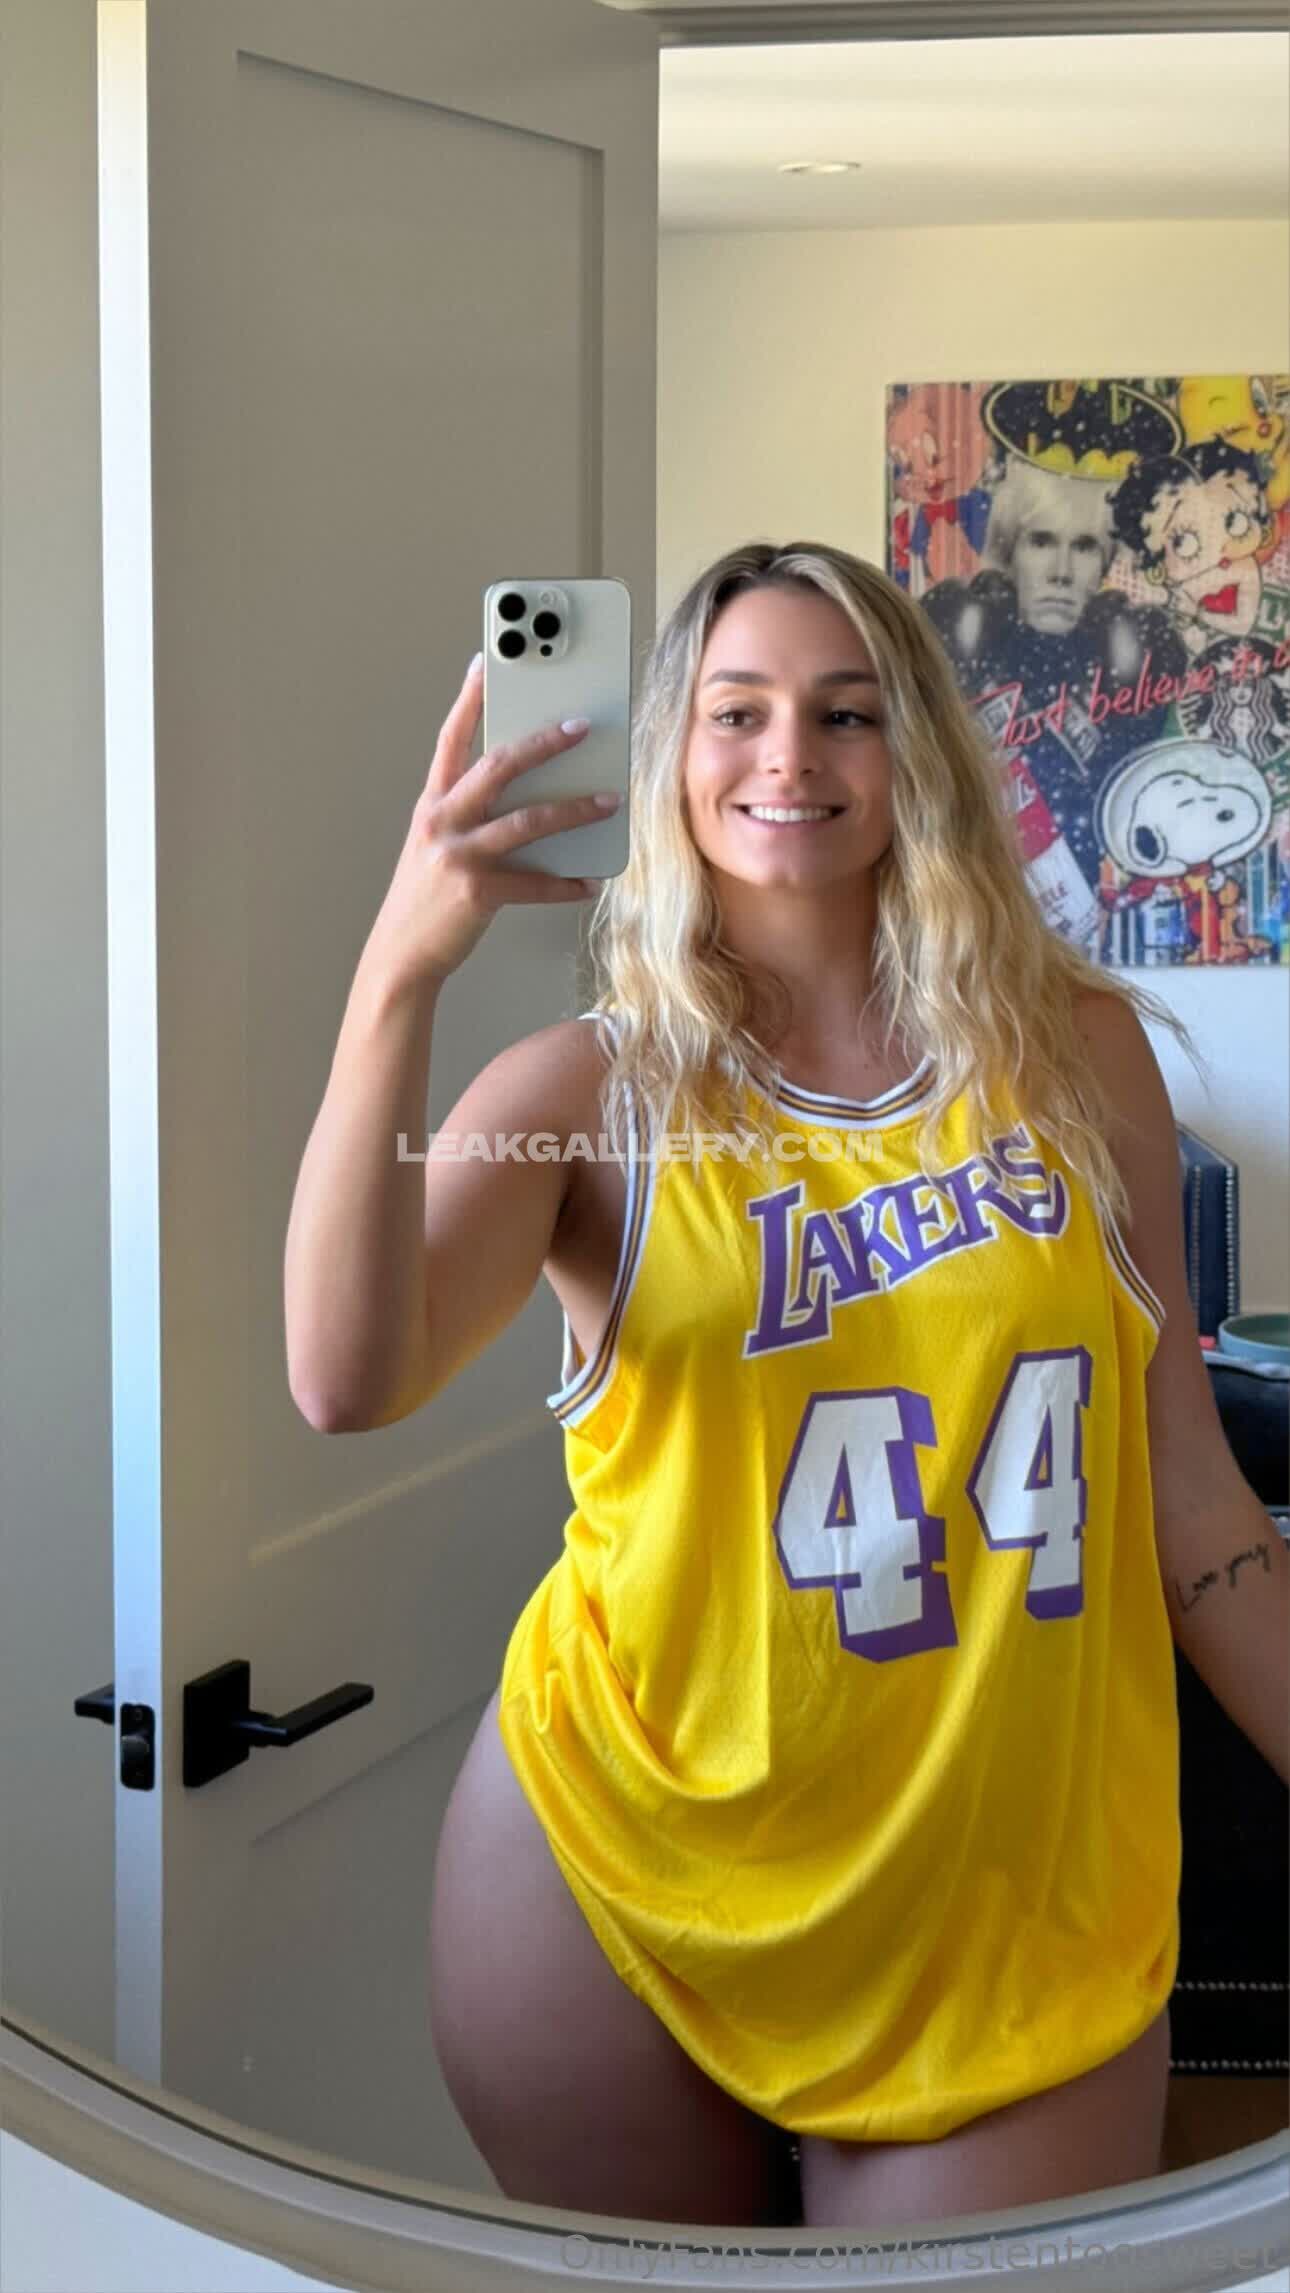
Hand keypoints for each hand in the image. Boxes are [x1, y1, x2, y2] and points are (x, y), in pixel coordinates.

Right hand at [367, 656, 616, 991]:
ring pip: (526, 821)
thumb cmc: (426, 900)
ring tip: (608, 800)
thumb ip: (471, 818)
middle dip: (542, 743)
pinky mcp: (476, 892)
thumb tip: (532, 798)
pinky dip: (566, 883)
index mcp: (432, 805)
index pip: (450, 740)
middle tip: (579, 727)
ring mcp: (458, 856)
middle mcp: (442, 822)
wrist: (401, 956)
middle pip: (498, 768)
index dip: (468, 699)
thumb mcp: (436, 847)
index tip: (487, 663)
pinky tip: (590, 882)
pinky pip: (534, 883)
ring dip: (573, 809)